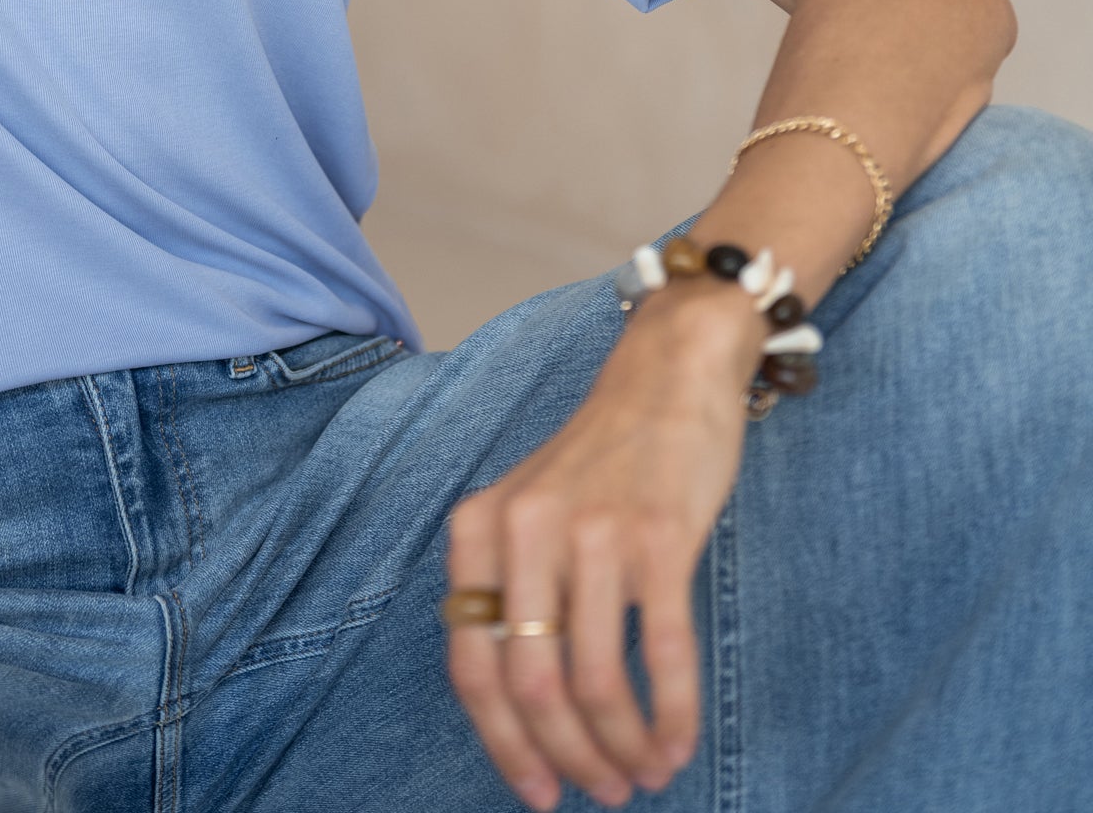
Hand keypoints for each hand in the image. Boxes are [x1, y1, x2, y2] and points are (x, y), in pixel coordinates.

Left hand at [443, 279, 762, 808]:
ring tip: (645, 773)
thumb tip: (524, 719)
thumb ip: (512, 591)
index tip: (537, 792)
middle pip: (530, 684)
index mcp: (479, 529)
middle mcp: (524, 530)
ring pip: (593, 682)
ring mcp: (591, 532)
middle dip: (568, 758)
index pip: (472, 666)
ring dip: (622, 748)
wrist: (666, 377)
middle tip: (604, 791)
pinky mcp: (658, 537)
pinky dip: (670, 716)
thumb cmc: (600, 462)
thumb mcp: (526, 512)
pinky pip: (660, 654)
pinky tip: (677, 743)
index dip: (502, 744)